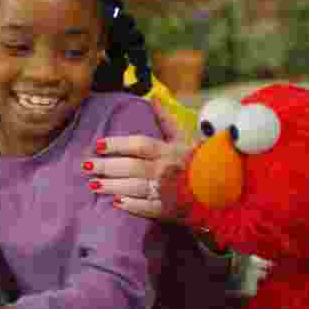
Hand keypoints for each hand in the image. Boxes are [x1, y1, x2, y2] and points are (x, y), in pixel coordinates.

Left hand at [83, 98, 193, 221]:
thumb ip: (166, 121)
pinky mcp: (171, 209)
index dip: (117, 144)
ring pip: (136, 187)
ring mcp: (169, 190)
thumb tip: (153, 99)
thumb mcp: (184, 139)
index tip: (98, 145)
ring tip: (93, 185)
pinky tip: (116, 203)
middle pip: (132, 166)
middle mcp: (167, 169)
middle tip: (86, 166)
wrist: (221, 189)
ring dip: (113, 186)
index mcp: (169, 150)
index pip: (139, 144)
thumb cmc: (197, 162)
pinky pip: (149, 208)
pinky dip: (133, 206)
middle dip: (107, 166)